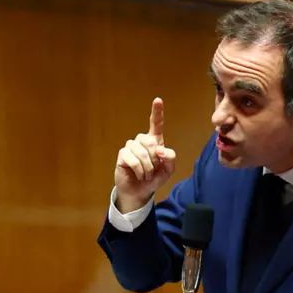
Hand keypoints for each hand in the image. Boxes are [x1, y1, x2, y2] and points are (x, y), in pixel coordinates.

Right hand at [114, 98, 176, 212]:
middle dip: (155, 160)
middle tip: (153, 170)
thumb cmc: (154, 178)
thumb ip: (170, 159)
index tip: (158, 100)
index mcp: (155, 141)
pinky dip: (139, 170)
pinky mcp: (122, 154)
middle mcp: (142, 141)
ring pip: (142, 152)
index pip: (156, 124)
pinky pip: (133, 159)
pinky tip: (139, 175)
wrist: (140, 191)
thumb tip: (161, 150)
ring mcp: (131, 146)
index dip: (157, 112)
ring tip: (146, 175)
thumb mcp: (168, 171)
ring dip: (147, 168)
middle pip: (151, 142)